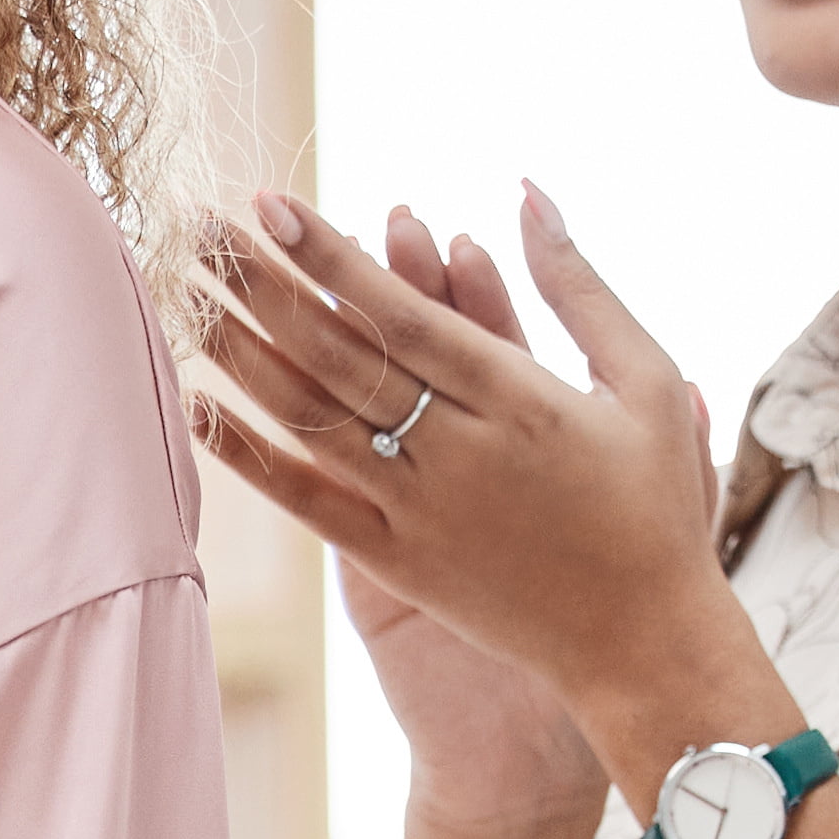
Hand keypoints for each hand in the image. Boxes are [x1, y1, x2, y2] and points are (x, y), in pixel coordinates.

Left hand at [205, 210, 599, 837]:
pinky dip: (250, 457)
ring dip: (242, 354)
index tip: (272, 205)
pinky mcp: (397, 563)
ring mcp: (421, 511)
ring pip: (313, 420)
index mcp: (522, 399)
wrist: (644, 645)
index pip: (403, 314)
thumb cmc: (655, 505)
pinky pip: (309, 502)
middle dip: (265, 285)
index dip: (332, 258)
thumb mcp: (646, 381)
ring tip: (183, 295)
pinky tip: (198, 408)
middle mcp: (461, 452)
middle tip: (199, 227)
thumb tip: (527, 192)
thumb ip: (579, 287)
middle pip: (340, 356)